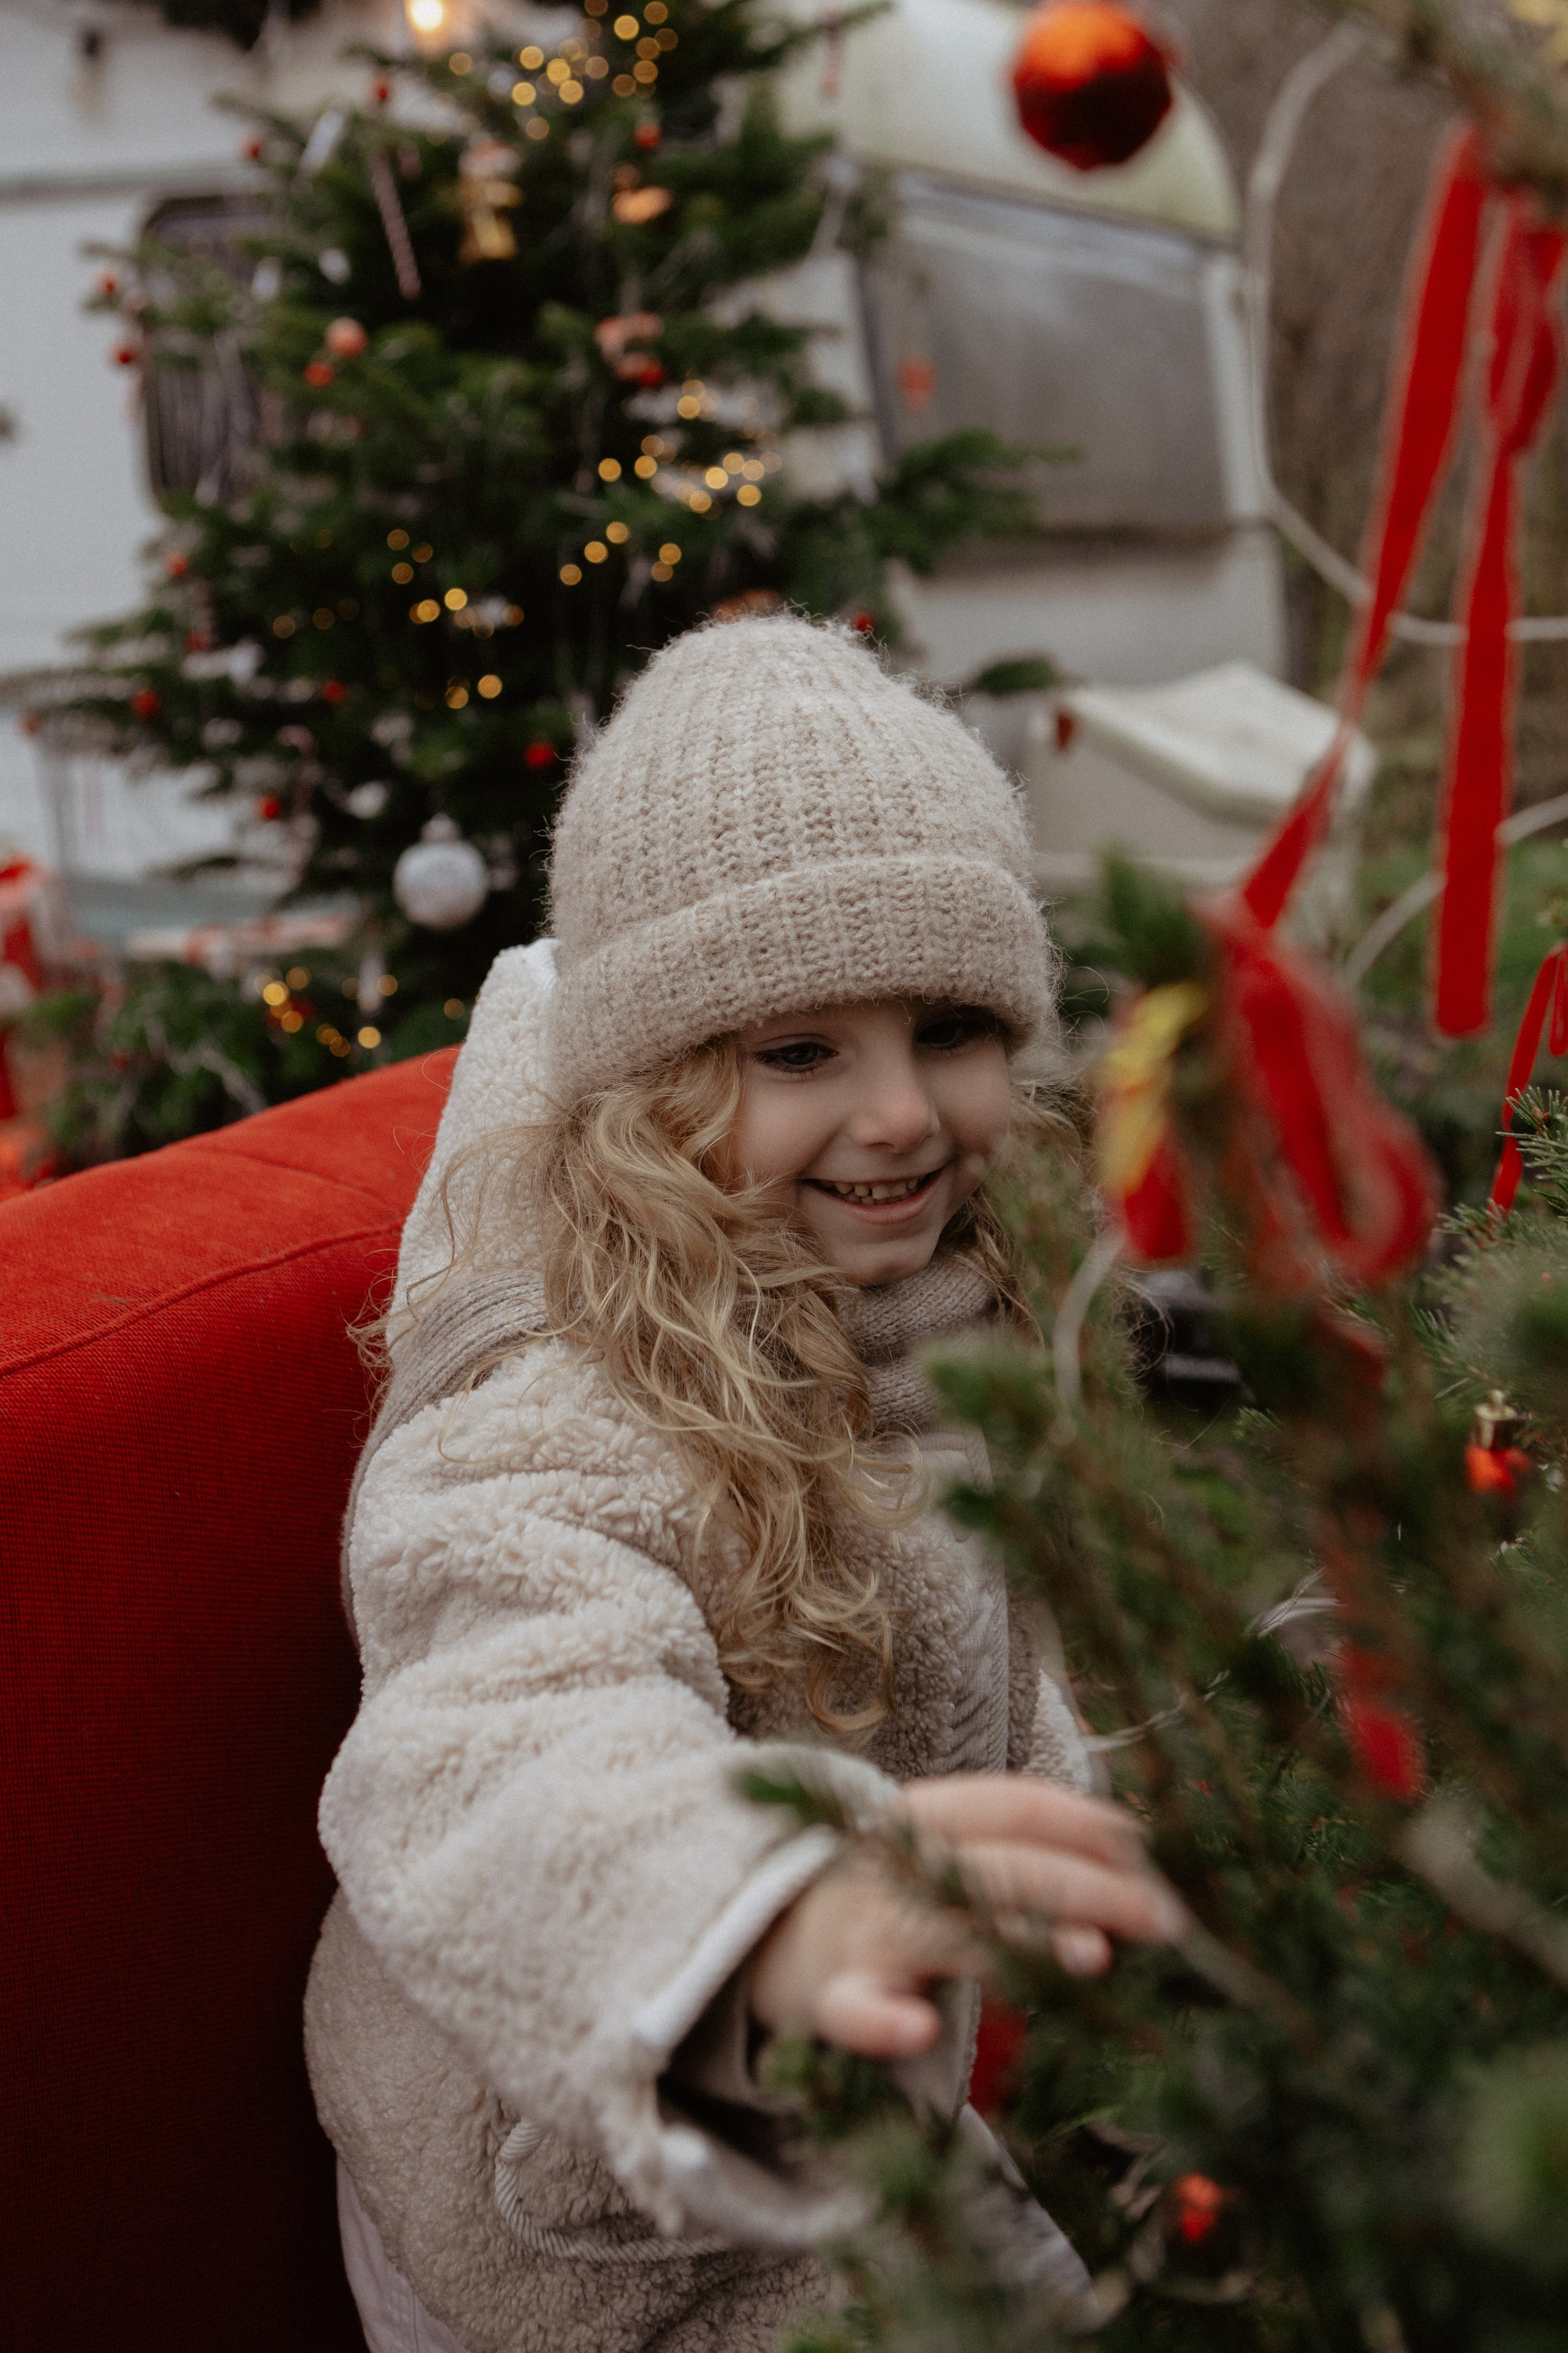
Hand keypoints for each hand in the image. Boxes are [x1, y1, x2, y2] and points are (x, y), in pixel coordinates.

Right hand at [748, 1774, 1184, 2061]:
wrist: (751, 1936)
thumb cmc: (875, 1897)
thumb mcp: (936, 1854)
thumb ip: (1013, 1854)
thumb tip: (1132, 1855)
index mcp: (924, 1816)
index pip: (1014, 1803)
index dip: (1084, 1820)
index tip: (1149, 1848)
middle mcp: (896, 1861)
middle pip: (1003, 1863)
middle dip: (1092, 1887)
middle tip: (1168, 1919)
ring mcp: (862, 1927)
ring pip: (946, 1924)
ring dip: (1020, 1938)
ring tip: (1092, 1956)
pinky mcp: (828, 1995)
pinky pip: (851, 2009)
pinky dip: (879, 2020)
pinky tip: (915, 2031)